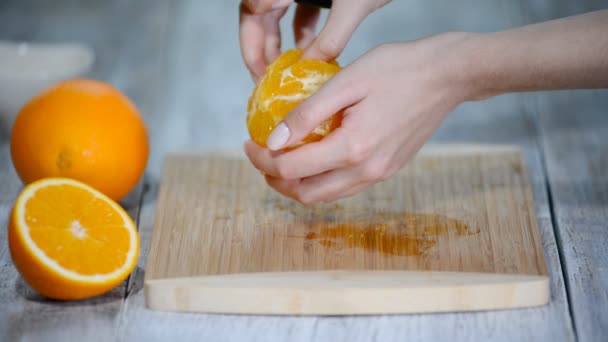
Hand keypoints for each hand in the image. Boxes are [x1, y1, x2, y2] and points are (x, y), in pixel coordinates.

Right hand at [239, 0, 390, 81]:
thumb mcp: (353, 6)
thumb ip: (330, 39)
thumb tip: (310, 70)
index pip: (251, 11)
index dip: (251, 45)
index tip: (261, 74)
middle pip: (259, 15)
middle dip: (262, 49)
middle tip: (268, 81)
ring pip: (277, 15)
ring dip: (280, 44)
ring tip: (287, 73)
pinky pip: (299, 12)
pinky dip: (302, 34)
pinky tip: (309, 55)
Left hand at [244, 33, 476, 203]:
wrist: (448, 76)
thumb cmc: (399, 69)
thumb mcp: (346, 81)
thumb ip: (307, 114)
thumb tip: (274, 141)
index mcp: (353, 148)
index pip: (292, 168)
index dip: (262, 159)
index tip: (250, 142)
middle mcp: (367, 171)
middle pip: (307, 194)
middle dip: (276, 180)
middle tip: (262, 156)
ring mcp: (380, 174)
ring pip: (326, 196)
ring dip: (298, 184)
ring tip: (283, 159)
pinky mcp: (388, 170)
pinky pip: (345, 187)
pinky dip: (322, 180)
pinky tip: (315, 157)